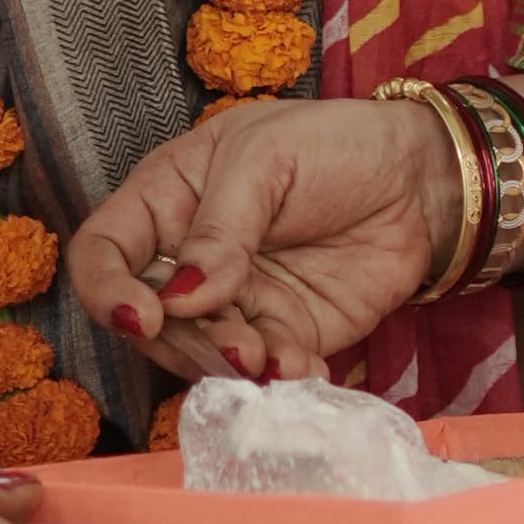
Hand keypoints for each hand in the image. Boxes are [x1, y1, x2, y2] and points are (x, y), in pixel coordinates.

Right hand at [69, 98, 453, 382]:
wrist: (421, 180)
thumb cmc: (335, 145)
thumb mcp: (268, 158)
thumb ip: (221, 226)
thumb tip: (182, 297)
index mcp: (165, 199)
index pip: (102, 251)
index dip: (105, 289)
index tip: (145, 315)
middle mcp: (188, 259)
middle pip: (149, 319)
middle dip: (182, 341)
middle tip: (233, 345)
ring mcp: (235, 302)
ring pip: (202, 352)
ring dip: (228, 366)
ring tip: (268, 359)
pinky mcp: (284, 334)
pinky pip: (266, 369)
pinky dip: (279, 379)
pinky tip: (304, 370)